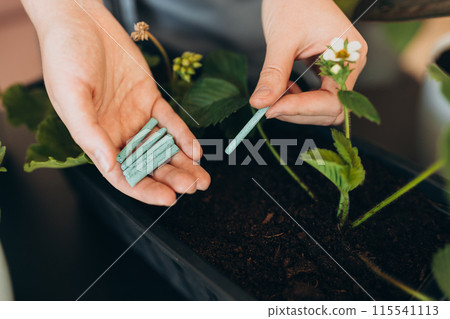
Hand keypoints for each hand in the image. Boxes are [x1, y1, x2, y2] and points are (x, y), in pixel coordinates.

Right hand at [23, 0, 209, 204]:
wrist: (82, 21)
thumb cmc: (65, 56)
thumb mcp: (71, 97)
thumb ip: (89, 134)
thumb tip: (109, 167)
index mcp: (96, 139)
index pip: (123, 175)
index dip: (145, 190)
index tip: (168, 199)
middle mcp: (118, 133)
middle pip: (148, 165)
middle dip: (172, 179)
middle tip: (194, 187)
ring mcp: (135, 117)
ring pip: (162, 148)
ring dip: (182, 163)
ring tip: (202, 178)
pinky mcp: (150, 99)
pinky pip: (169, 122)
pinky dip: (183, 135)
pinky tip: (195, 149)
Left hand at [250, 0, 367, 124]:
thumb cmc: (294, 1)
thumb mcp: (282, 39)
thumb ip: (273, 74)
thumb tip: (260, 103)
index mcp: (349, 56)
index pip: (333, 100)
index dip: (303, 109)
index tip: (273, 109)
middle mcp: (349, 66)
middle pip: (330, 109)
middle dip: (298, 112)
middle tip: (268, 107)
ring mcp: (338, 69)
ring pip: (322, 107)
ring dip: (297, 108)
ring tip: (275, 94)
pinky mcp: (325, 69)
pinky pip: (315, 96)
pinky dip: (297, 99)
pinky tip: (282, 87)